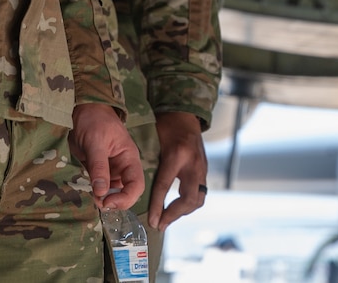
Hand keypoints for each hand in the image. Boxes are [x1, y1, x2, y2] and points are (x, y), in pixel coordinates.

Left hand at [72, 103, 145, 211]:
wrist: (81, 108)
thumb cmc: (94, 119)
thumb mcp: (96, 141)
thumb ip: (99, 166)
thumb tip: (101, 193)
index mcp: (129, 159)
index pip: (136, 185)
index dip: (125, 198)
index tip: (107, 202)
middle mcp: (121, 167)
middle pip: (124, 193)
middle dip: (112, 201)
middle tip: (95, 202)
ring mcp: (108, 170)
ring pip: (109, 192)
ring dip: (100, 198)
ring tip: (87, 196)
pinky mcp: (95, 171)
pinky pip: (96, 187)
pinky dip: (91, 192)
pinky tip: (83, 191)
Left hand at [148, 111, 208, 228]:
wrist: (186, 114)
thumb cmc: (167, 125)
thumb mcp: (155, 141)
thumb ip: (149, 162)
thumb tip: (132, 187)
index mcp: (176, 155)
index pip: (165, 186)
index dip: (157, 206)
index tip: (152, 221)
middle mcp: (193, 163)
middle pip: (189, 198)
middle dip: (174, 214)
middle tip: (160, 224)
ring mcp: (202, 167)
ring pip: (198, 199)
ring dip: (183, 212)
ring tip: (167, 219)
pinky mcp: (204, 170)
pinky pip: (200, 193)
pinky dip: (188, 204)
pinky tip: (176, 208)